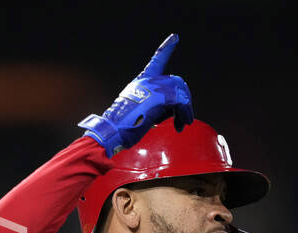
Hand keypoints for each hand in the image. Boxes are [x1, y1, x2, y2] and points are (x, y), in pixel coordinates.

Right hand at [78, 33, 193, 156]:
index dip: (166, 48)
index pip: (156, 61)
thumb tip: (174, 110)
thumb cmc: (123, 127)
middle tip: (185, 117)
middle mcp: (147, 80)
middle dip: (184, 99)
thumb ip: (156, 104)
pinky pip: (180, 101)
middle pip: (175, 81)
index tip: (175, 37)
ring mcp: (152, 87)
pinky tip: (180, 125)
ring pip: (179, 92)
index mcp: (141, 82)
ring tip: (182, 124)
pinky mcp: (159, 97)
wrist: (112, 131)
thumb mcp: (140, 111)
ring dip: (185, 109)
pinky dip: (184, 113)